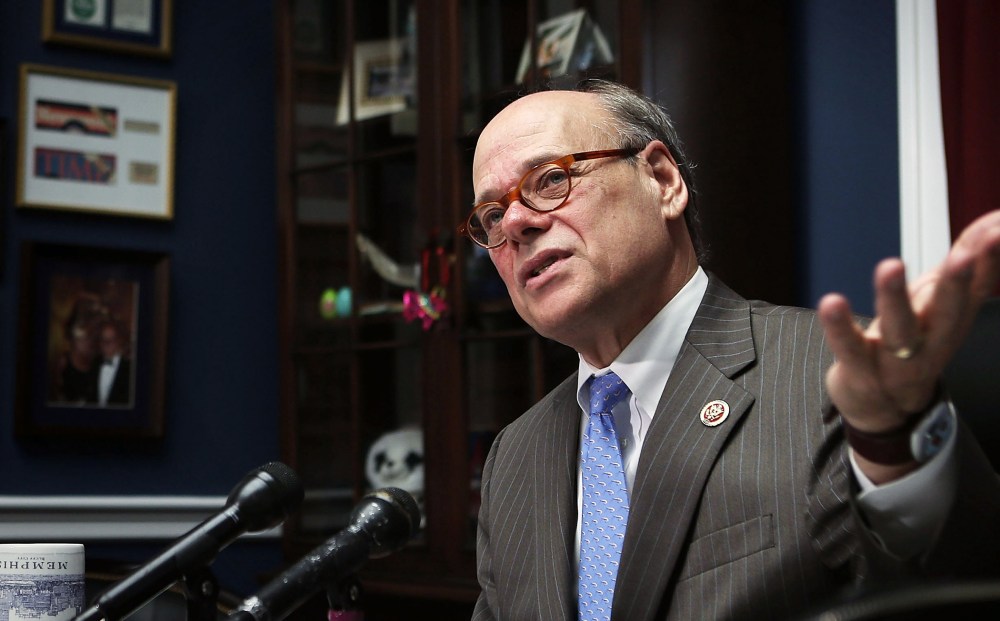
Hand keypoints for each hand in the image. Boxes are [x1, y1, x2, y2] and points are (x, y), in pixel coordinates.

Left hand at [817, 210, 999, 479]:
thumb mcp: (941, 301)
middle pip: (948, 313)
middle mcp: (931, 341)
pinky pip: (850, 350)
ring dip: (895, 299)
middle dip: (957, 284)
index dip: (990, 264)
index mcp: (951, 320)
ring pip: (900, 332)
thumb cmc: (914, 342)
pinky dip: (840, 328)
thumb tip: (995, 220)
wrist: (884, 409)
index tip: (997, 234)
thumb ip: (966, 261)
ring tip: (891, 266)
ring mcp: (896, 362)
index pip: (976, 291)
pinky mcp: (860, 373)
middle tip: (964, 255)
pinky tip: (832, 302)